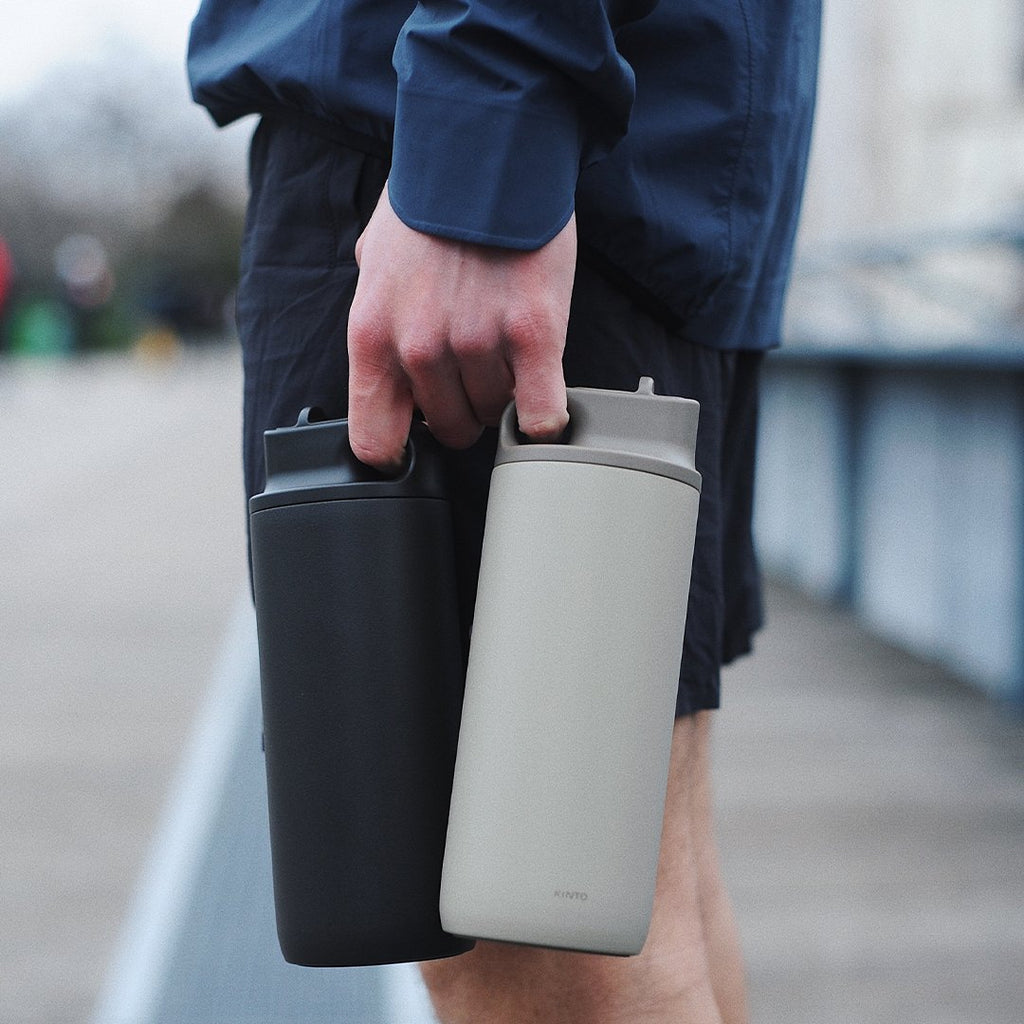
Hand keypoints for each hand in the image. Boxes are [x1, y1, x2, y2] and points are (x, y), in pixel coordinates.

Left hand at [347, 185, 574, 469]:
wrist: (487, 145)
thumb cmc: (431, 200)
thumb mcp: (374, 264)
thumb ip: (379, 322)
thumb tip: (388, 366)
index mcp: (371, 336)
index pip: (375, 443)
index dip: (399, 450)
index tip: (416, 441)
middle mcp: (419, 348)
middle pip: (448, 428)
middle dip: (463, 410)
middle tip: (475, 374)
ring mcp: (477, 344)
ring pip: (495, 415)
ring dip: (504, 395)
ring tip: (508, 353)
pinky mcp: (532, 336)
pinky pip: (540, 413)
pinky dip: (545, 419)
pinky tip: (545, 407)